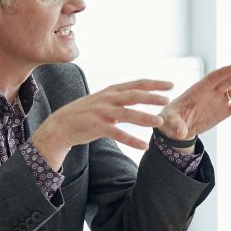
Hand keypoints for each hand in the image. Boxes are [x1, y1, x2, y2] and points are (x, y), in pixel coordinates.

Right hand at [31, 79, 171, 164]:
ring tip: (160, 122)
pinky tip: (144, 145)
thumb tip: (138, 96)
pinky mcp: (96, 126)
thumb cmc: (84, 114)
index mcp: (111, 91)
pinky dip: (131, 140)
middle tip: (168, 100)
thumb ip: (120, 99)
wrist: (61, 125)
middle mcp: (107, 99)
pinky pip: (117, 133)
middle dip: (151, 97)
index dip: (153, 84)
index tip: (170, 85)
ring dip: (144, 118)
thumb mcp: (103, 101)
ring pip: (127, 114)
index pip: (136, 84)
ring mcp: (101, 112)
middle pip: (133, 95)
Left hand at [156, 65, 230, 140]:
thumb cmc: (171, 118)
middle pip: (230, 79)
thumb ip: (177, 125)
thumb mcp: (171, 121)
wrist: (177, 126)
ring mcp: (220, 99)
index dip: (223, 72)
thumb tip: (182, 134)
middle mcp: (212, 91)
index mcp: (198, 89)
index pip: (213, 78)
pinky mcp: (225, 110)